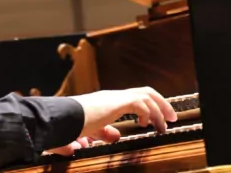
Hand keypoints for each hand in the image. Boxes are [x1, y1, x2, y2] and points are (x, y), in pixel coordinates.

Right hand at [45, 87, 177, 155]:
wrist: (60, 119)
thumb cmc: (67, 125)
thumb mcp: (85, 133)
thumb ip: (99, 134)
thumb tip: (107, 138)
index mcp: (105, 102)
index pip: (131, 98)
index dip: (145, 109)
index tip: (148, 123)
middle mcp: (111, 96)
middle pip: (145, 92)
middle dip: (161, 104)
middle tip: (170, 118)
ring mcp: (114, 97)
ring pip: (146, 95)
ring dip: (160, 109)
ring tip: (165, 124)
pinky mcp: (116, 102)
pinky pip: (141, 104)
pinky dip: (148, 113)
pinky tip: (147, 125)